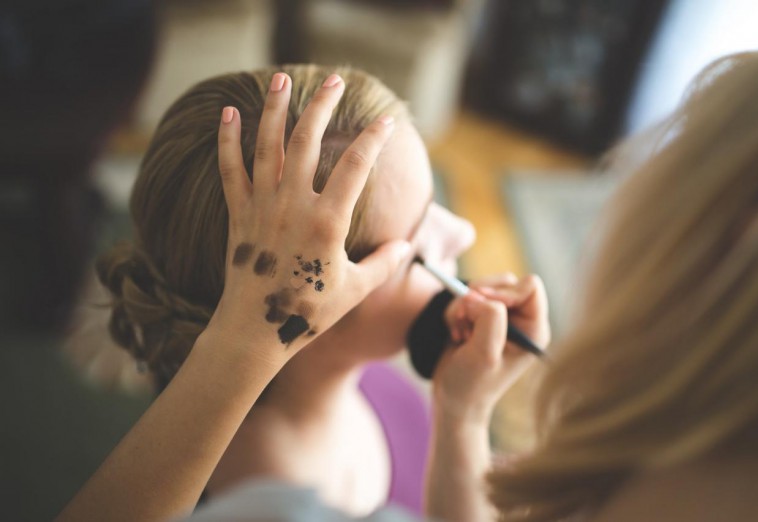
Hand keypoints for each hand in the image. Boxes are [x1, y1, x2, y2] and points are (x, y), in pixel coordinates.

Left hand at [204, 73, 410, 361]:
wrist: (254, 330)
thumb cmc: (307, 313)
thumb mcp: (355, 290)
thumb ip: (384, 264)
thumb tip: (407, 245)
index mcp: (327, 222)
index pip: (356, 166)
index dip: (374, 139)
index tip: (387, 121)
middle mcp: (293, 206)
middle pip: (308, 141)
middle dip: (323, 106)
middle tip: (334, 80)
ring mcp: (262, 207)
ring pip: (268, 146)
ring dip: (276, 109)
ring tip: (283, 79)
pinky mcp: (239, 214)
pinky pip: (230, 169)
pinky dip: (227, 139)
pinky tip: (228, 112)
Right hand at [434, 274, 549, 424]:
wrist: (453, 400)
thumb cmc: (472, 385)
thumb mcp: (484, 354)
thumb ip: (490, 320)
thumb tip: (479, 296)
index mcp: (534, 330)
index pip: (530, 287)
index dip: (504, 292)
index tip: (481, 304)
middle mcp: (522, 322)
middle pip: (506, 282)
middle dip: (479, 297)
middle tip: (464, 318)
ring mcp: (501, 319)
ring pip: (483, 288)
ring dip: (465, 305)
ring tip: (459, 330)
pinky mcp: (482, 318)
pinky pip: (468, 297)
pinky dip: (457, 311)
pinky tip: (456, 333)